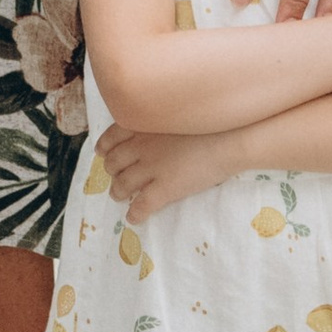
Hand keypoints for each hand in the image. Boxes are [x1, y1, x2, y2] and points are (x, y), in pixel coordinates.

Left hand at [99, 122, 246, 223]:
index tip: (102, 152)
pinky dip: (135, 213)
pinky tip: (133, 218)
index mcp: (144, 124)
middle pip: (115, 162)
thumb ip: (161, 120)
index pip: (112, 136)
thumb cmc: (211, 121)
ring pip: (123, 184)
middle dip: (112, 171)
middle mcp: (142, 146)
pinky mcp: (165, 188)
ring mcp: (152, 168)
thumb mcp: (178, 113)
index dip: (105, 147)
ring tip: (119, 196)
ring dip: (118, 192)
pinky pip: (142, 204)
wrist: (229, 138)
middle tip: (115, 177)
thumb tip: (157, 129)